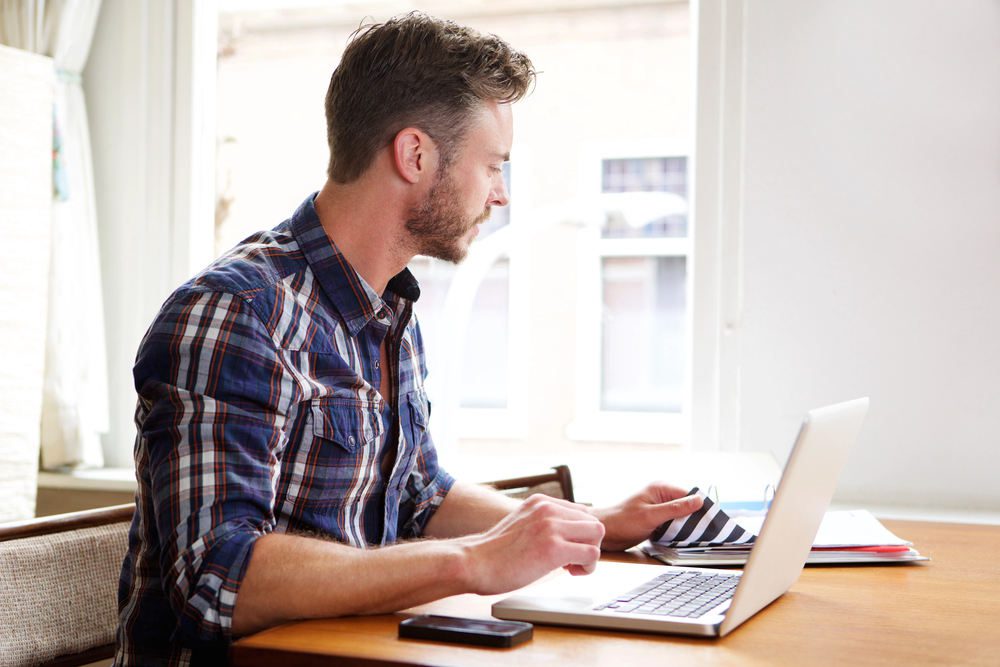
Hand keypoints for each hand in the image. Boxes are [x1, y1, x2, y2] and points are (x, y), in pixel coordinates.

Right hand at [457, 494, 604, 594]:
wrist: (474, 563)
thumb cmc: (495, 552)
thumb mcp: (521, 523)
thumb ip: (542, 522)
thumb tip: (567, 535)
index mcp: (540, 502)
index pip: (581, 512)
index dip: (579, 534)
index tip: (566, 549)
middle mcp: (547, 509)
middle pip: (593, 522)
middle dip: (588, 544)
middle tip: (572, 560)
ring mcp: (550, 527)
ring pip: (597, 535)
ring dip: (590, 555)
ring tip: (571, 567)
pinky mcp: (553, 549)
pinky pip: (591, 554)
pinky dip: (587, 567)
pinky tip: (570, 572)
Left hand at [593, 482, 702, 551]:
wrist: (605, 532)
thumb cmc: (623, 521)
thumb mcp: (651, 516)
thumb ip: (675, 508)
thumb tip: (698, 500)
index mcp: (660, 488)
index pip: (689, 495)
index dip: (701, 508)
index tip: (713, 521)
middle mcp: (661, 496)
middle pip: (687, 506)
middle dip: (695, 518)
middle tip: (706, 533)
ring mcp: (659, 508)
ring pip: (681, 516)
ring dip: (687, 526)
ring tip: (696, 537)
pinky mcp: (656, 520)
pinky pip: (673, 524)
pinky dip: (678, 531)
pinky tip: (682, 539)